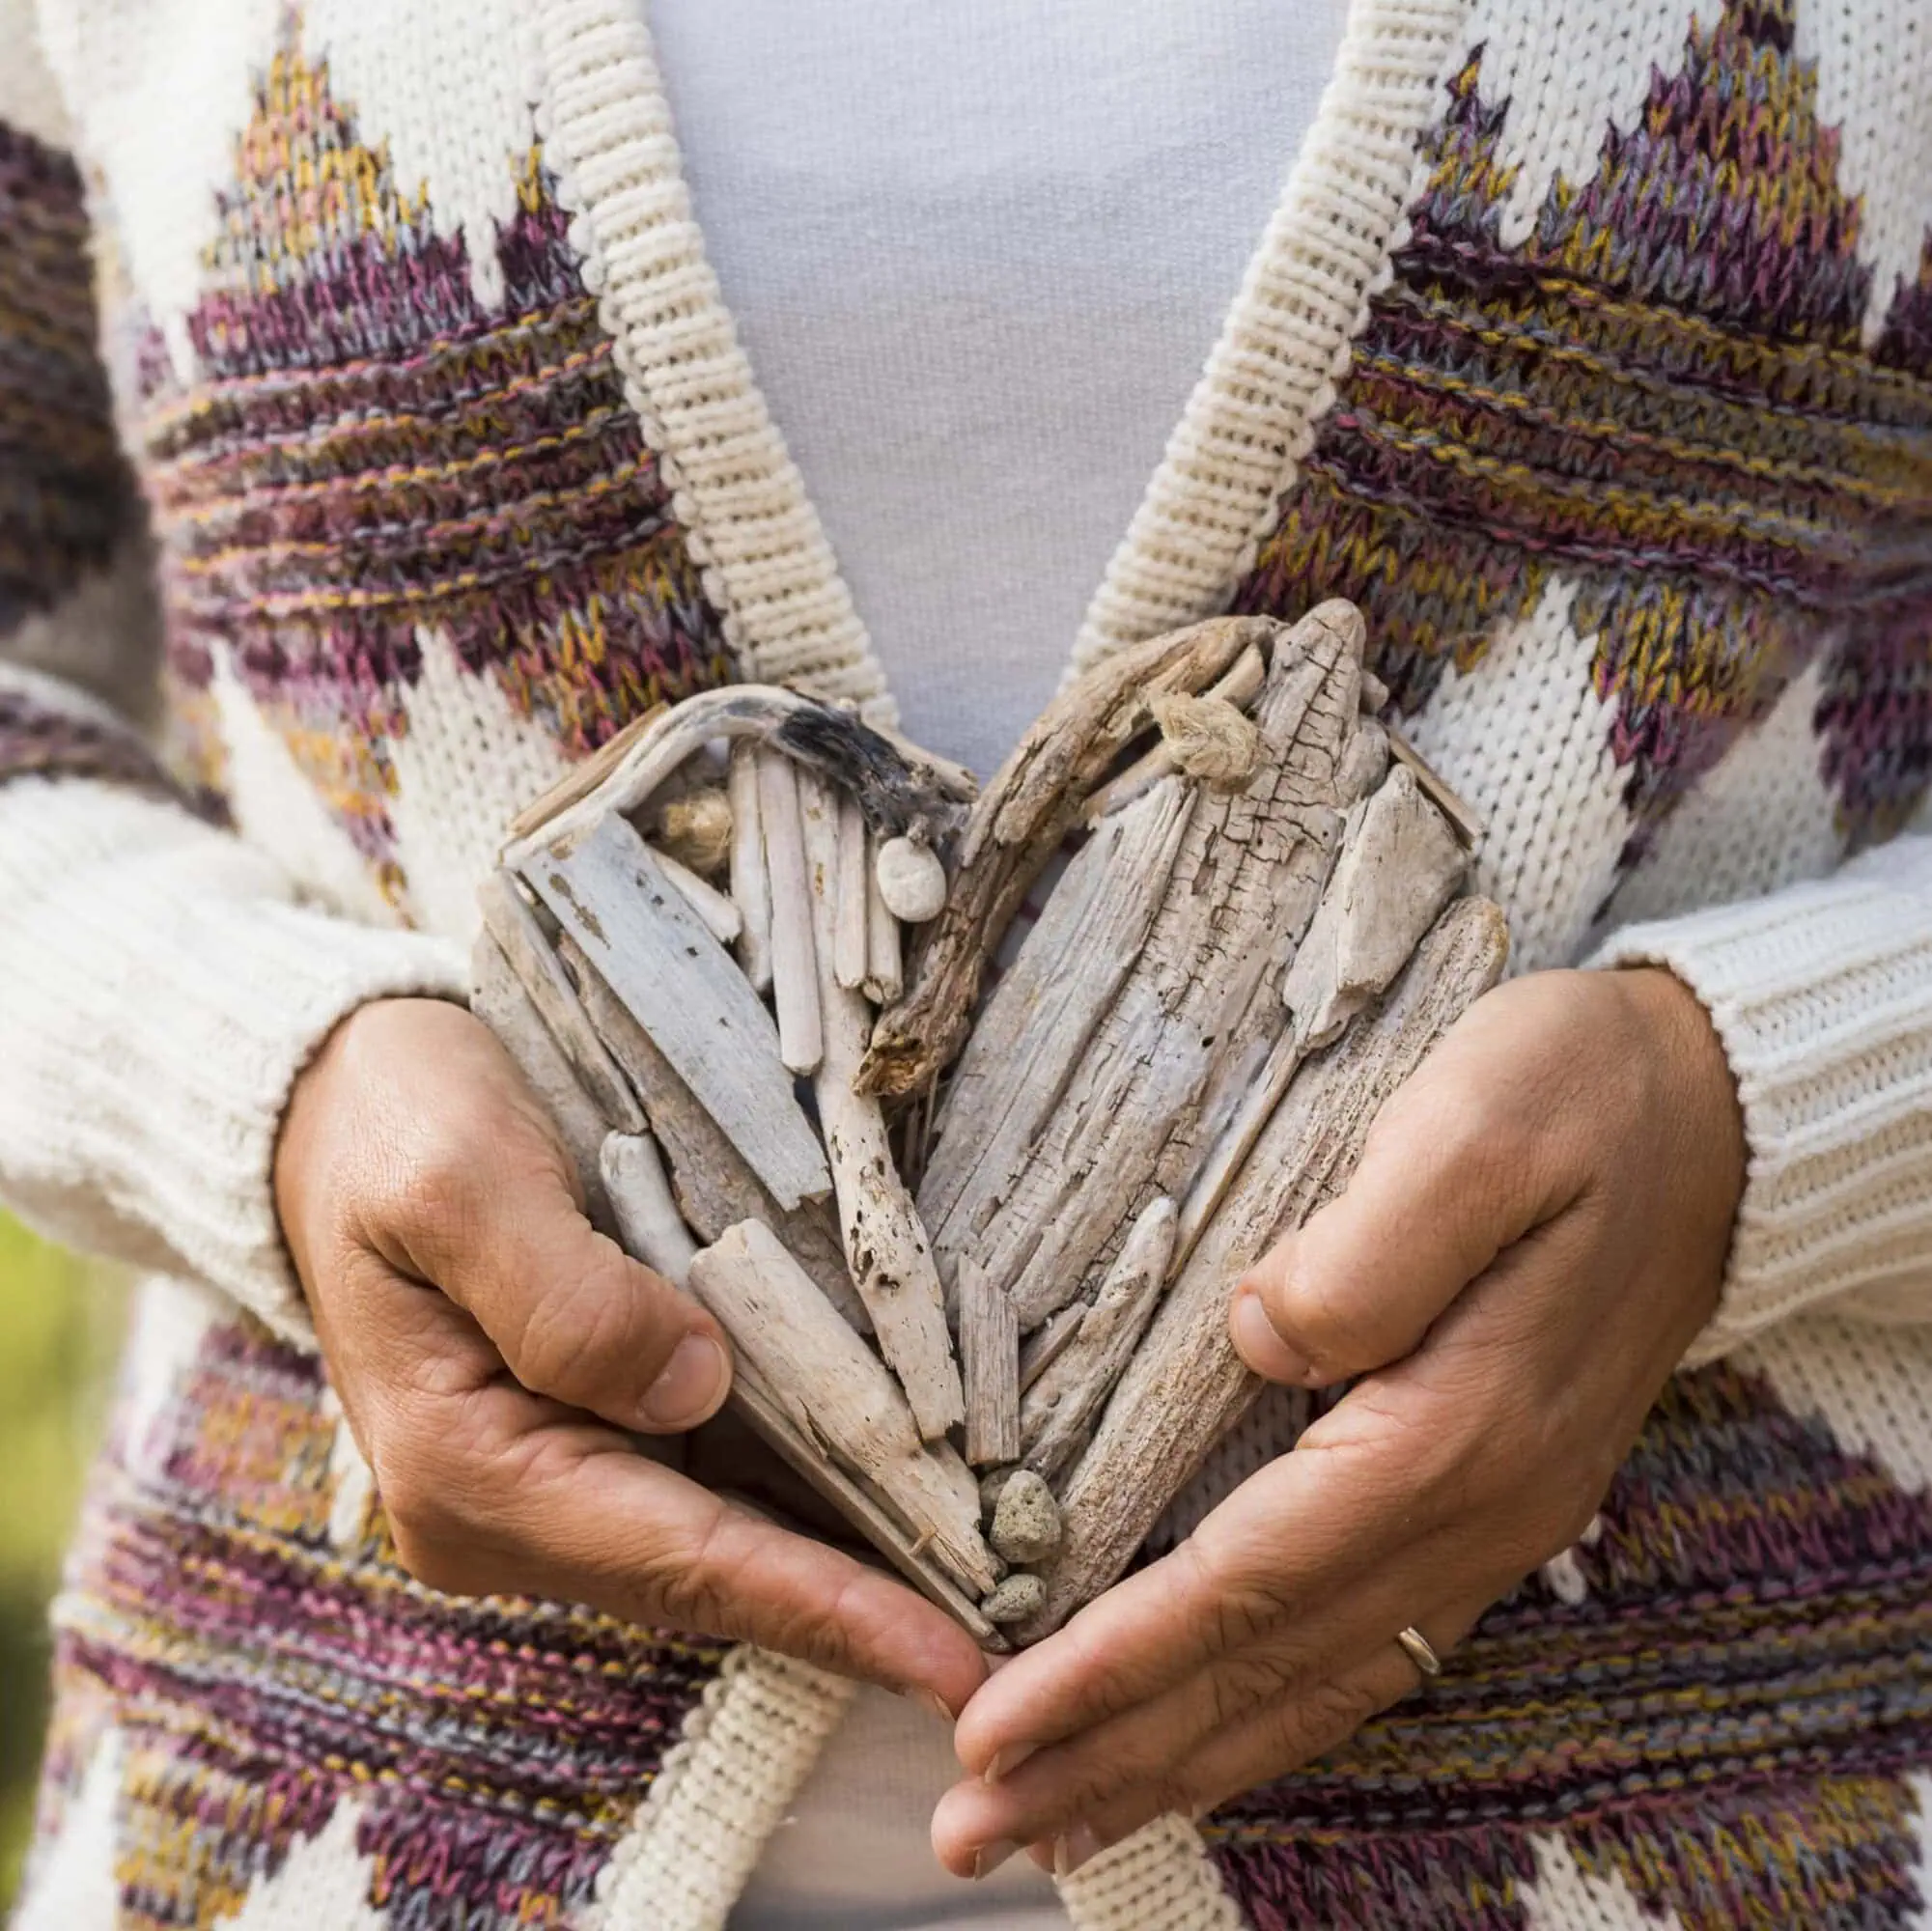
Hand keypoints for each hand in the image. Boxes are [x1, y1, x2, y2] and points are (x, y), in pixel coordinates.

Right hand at [276, 996, 983, 1709]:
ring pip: (723, 1540)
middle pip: (712, 1576)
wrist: (344, 1102)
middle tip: (1003, 1646)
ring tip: (982, 1593)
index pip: (680, 1562)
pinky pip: (711, 1485)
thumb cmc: (394, 1130)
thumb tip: (692, 1386)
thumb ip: (567, 1297)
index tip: (946, 1661)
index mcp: (469, 1470)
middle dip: (856, 1611)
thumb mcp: (457, 1186)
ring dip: (845, 1567)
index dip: (822, 1609)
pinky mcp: (587, 1426)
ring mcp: (552, 1470)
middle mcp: (512, 1501)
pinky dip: (804, 1503)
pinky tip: (899, 1508)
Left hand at [932, 966, 1744, 1878]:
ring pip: (1311, 1684)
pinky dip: (1265, 1718)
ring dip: (1177, 1760)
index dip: (1113, 1664)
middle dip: (1113, 1754)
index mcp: (1451, 1430)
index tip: (994, 1725)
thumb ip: (1372, 1245)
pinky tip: (1206, 1744)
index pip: (1247, 1582)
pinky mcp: (1481, 1502)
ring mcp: (1486, 1521)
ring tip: (1060, 1824)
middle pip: (1264, 1668)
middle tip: (977, 1826)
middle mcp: (1473, 1510)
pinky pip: (1359, 1651)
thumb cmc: (1577, 1101)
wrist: (1710, 1117)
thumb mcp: (1480, 1130)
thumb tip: (1257, 1336)